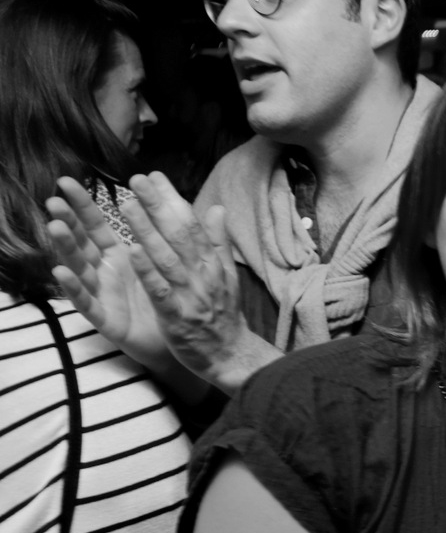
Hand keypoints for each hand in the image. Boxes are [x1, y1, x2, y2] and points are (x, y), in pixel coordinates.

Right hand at [47, 176, 175, 374]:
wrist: (189, 344)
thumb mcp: (172, 264)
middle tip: (54, 198)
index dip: (84, 205)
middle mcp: (107, 274)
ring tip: (55, 227)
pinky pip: (88, 304)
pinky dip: (75, 289)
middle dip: (69, 221)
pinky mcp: (107, 321)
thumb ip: (172, 234)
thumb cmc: (173, 301)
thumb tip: (189, 201)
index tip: (68, 181)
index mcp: (121, 258)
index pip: (99, 227)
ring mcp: (104, 297)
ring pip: (81, 270)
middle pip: (84, 244)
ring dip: (68, 249)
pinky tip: (62, 273)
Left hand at [114, 173, 267, 393]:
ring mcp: (191, 295)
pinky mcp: (177, 316)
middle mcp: (202, 274)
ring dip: (147, 231)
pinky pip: (161, 291)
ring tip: (128, 206)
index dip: (172, 199)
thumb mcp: (226, 275)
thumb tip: (217, 208)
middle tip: (136, 180)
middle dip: (157, 206)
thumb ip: (218, 241)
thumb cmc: (223, 316)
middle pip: (178, 235)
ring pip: (167, 258)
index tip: (154, 175)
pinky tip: (132, 252)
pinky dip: (148, 271)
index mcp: (212, 263)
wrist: (231, 357)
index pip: (191, 223)